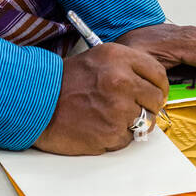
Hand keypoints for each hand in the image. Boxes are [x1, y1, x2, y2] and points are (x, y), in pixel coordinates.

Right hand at [33, 42, 170, 155]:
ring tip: (110, 117)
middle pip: (156, 98)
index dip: (159, 86)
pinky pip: (128, 138)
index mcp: (119, 58)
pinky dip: (117, 136)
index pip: (157, 73)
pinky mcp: (112, 132)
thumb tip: (151, 85)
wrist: (37, 103)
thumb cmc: (62, 83)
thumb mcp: (97, 60)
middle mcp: (122, 80)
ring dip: (132, 122)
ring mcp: (118, 108)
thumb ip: (126, 68)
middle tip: (134, 109)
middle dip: (148, 106)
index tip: (155, 92)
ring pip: (145, 120)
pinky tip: (99, 127)